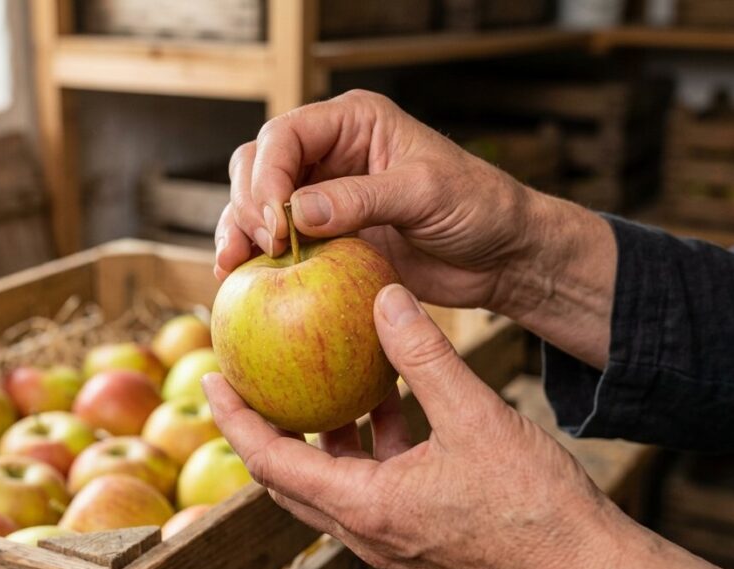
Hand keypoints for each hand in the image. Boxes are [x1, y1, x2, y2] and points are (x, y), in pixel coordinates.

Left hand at [202, 283, 614, 568]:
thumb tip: (383, 296)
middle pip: (290, 478)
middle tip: (250, 380)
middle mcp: (368, 533)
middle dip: (265, 429)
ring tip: (321, 381)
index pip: (272, 462)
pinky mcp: (419, 540)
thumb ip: (423, 354)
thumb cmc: (534, 504)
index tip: (210, 379)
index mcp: (366, 508)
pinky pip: (372, 489)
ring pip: (334, 484)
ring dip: (323, 436)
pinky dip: (367, 449)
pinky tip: (391, 404)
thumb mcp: (475, 415)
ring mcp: (392, 542)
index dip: (236, 419)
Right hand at [215, 89, 546, 312]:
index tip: (276, 222)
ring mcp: (323, 196)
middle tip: (264, 246)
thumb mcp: (423, 194)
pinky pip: (277, 243)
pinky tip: (242, 281)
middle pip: (258, 165)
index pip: (286, 135)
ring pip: (256, 204)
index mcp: (353, 122)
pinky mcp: (325, 237)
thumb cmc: (477, 208)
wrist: (500, 254)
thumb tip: (296, 213)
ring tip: (234, 266)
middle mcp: (330, 153)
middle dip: (249, 203)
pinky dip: (256, 259)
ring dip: (240, 231)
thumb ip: (361, 199)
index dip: (269, 175)